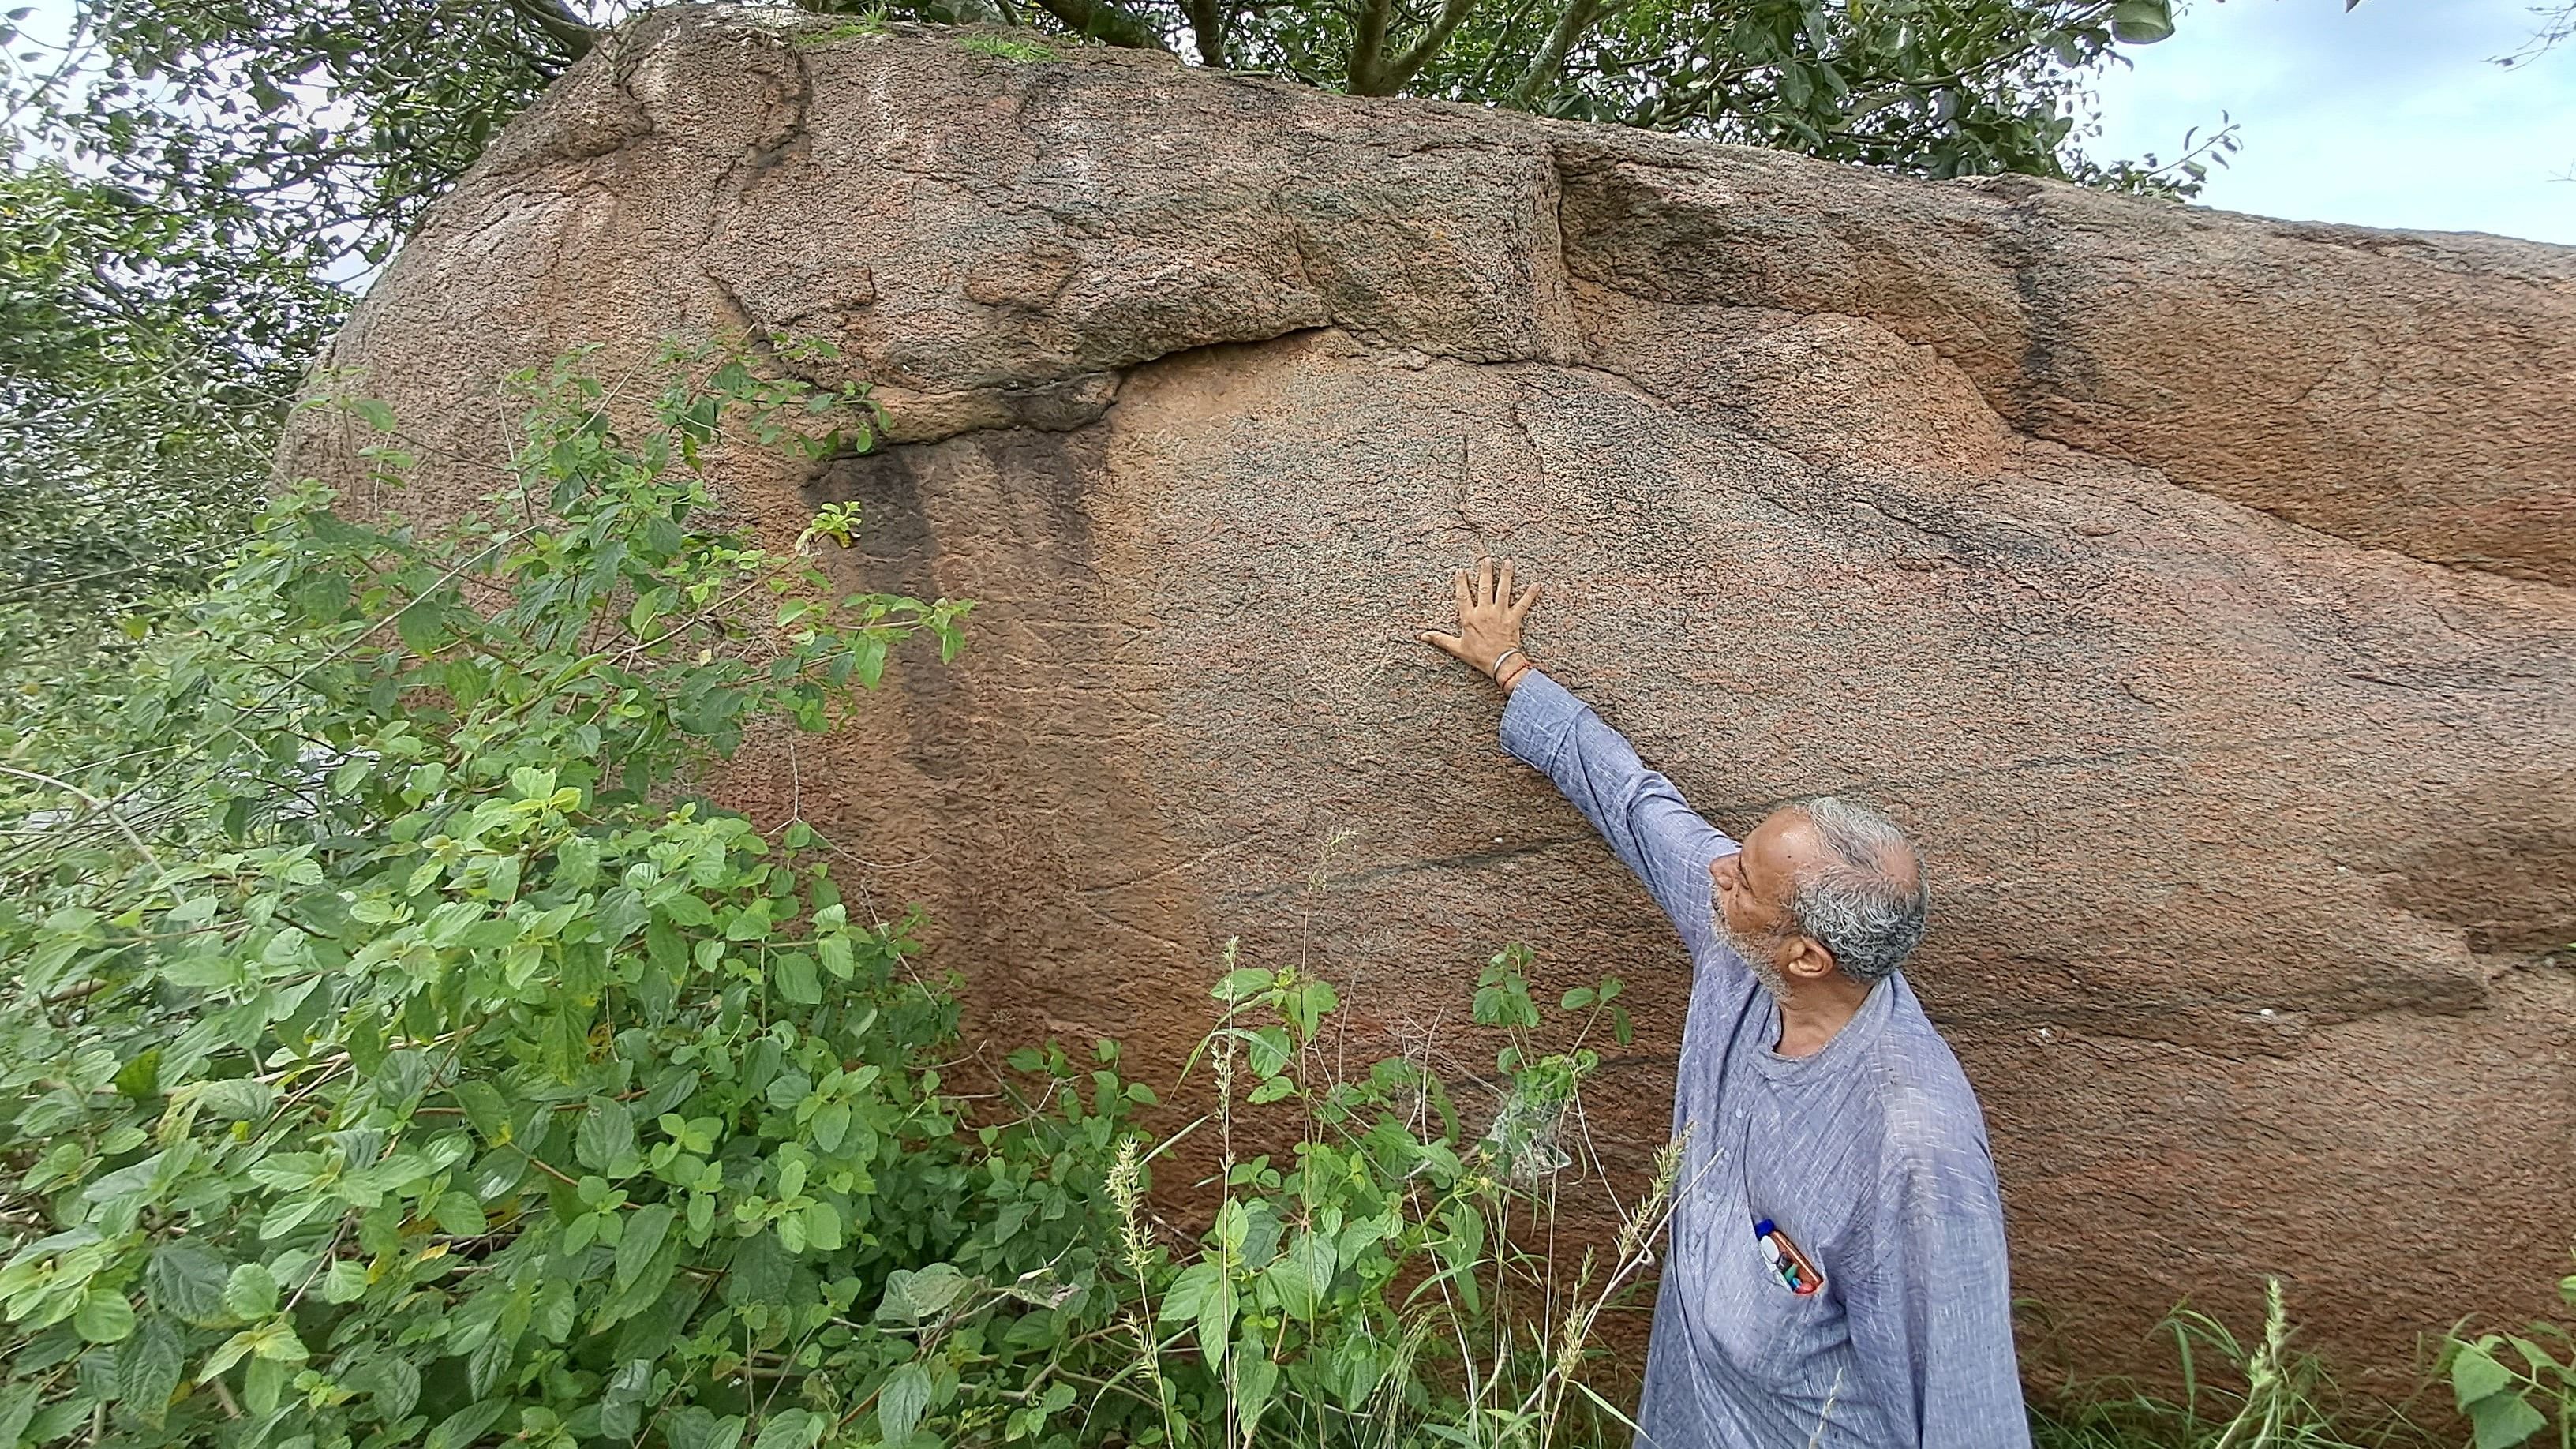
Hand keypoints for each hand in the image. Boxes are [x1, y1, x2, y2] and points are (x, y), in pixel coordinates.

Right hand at [1419, 555, 1541, 687]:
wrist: (1499, 664)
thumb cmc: (1478, 656)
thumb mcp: (1457, 648)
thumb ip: (1440, 639)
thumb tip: (1423, 636)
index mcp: (1470, 618)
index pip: (1463, 596)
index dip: (1460, 582)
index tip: (1460, 570)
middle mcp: (1485, 612)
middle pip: (1484, 588)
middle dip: (1485, 572)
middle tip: (1486, 558)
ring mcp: (1500, 614)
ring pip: (1503, 590)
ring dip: (1506, 575)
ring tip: (1507, 562)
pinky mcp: (1513, 619)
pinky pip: (1523, 604)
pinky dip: (1530, 594)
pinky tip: (1536, 584)